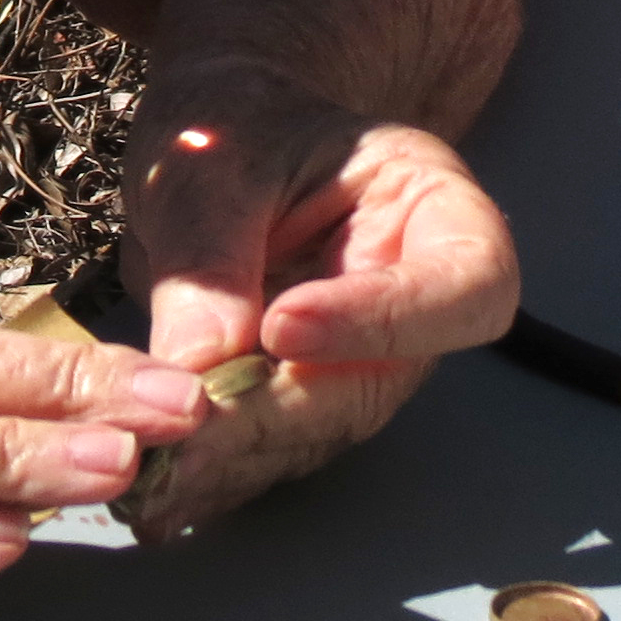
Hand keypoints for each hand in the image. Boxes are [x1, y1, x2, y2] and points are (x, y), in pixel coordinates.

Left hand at [113, 54, 519, 538]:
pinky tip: (155, 497)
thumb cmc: (238, 122)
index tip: (284, 325)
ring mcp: (362, 361)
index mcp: (437, 214)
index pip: (465, 286)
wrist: (218, 140)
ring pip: (317, 431)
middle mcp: (415, 305)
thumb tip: (201, 360)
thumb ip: (213, 246)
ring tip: (158, 481)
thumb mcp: (217, 156)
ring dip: (238, 463)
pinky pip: (270, 448)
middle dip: (278, 415)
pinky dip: (213, 475)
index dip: (384, 320)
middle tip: (189, 439)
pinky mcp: (301, 400)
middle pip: (376, 382)